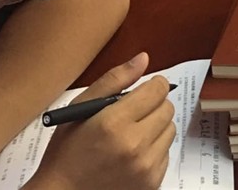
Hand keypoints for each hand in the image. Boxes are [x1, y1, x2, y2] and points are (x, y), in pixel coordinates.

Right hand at [27, 53, 174, 189]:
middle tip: (135, 112)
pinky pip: (166, 153)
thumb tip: (143, 59)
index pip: (157, 90)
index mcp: (114, 123)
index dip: (153, 85)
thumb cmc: (67, 152)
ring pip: (170, 130)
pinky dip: (154, 149)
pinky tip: (133, 153)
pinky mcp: (152, 182)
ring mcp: (145, 166)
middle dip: (154, 105)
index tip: (145, 89)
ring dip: (156, 127)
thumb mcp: (80, 109)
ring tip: (131, 134)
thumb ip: (114, 80)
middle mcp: (134, 145)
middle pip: (167, 108)